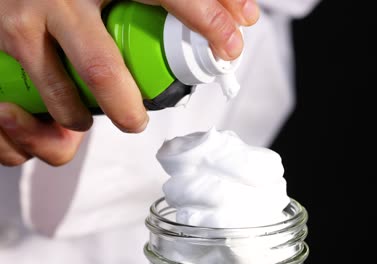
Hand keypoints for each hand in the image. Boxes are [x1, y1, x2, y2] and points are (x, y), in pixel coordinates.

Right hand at [0, 0, 259, 165]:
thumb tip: (239, 16)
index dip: (204, 18)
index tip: (229, 45)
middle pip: (102, 67)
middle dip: (128, 107)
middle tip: (137, 121)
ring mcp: (21, 22)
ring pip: (62, 96)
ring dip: (79, 121)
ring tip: (89, 119)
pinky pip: (11, 113)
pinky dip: (32, 134)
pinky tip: (51, 125)